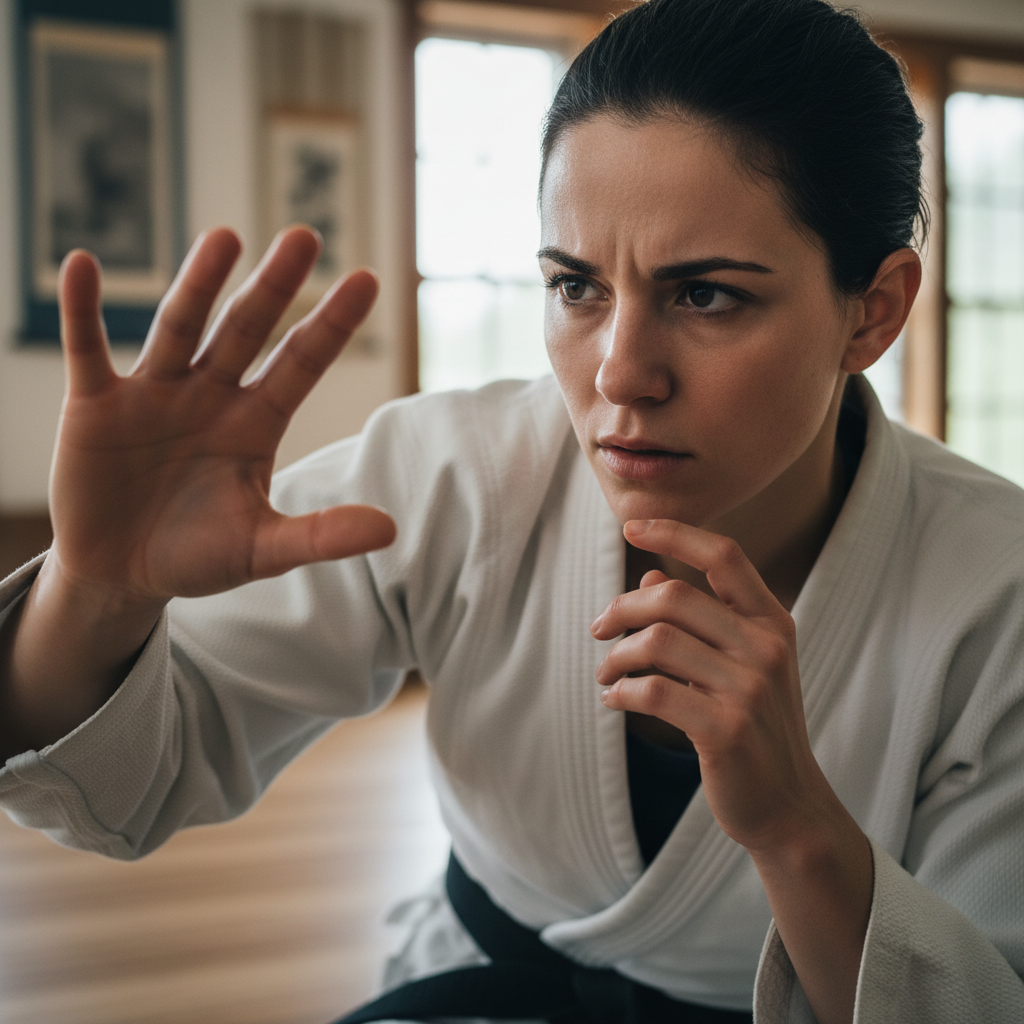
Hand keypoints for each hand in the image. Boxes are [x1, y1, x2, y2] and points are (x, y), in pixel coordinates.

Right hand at [50, 225, 395, 606]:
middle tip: (305, 237)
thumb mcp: (262, 549)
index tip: (369, 279)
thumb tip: (390, 530)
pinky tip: (83, 266)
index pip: (301, 364)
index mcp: (256, 423)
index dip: (332, 325)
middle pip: (247, 331)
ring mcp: (154, 394)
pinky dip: (82, 310)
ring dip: (199, 284)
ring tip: (225, 237)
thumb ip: (320, 536)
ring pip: (179, 327)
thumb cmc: (198, 556)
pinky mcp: (96, 403)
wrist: (121, 573)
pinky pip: (88, 348)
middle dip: (274, 288)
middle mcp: (211, 395)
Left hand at [591, 518, 836, 852]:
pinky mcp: (725, 729)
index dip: (674, 533)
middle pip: (674, 596)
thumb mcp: (737, 665)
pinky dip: (621, 691)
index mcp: (772, 622)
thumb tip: (650, 576)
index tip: (631, 527)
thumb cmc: (753, 726)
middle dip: (622, 609)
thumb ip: (699, 619)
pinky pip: (652, 690)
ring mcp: (749, 688)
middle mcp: (765, 647)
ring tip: (605, 673)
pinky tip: (614, 700)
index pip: (723, 555)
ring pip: (657, 641)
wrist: (787, 804)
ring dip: (616, 655)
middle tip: (599, 630)